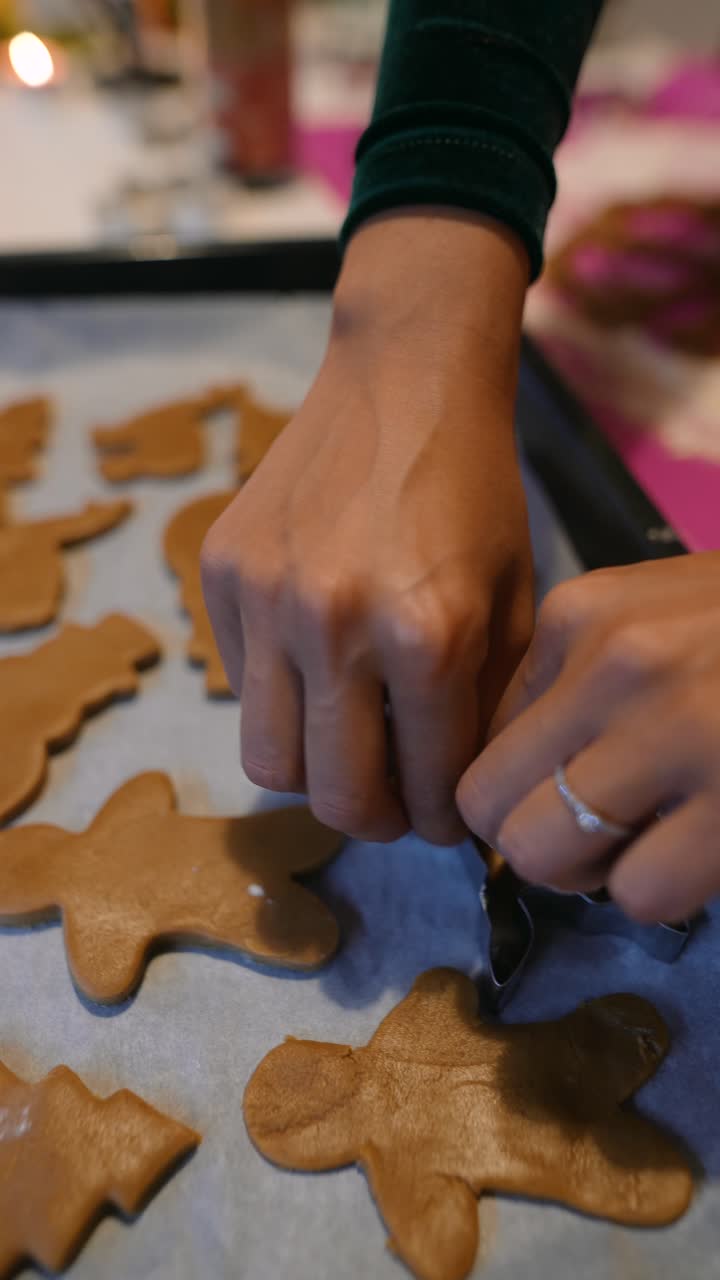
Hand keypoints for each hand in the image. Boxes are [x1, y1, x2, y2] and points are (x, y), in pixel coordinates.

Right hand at [202, 210, 533, 843]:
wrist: (404, 378)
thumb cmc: (477, 491)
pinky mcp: (220, 574)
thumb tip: (461, 795)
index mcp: (429, 635)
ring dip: (314, 771)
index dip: (440, 821)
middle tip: (393, 802)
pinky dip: (281, 696)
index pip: (425, 789)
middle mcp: (335, 625)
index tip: (443, 815)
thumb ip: (489, 707)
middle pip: (333, 797)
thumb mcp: (515, 600)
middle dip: (375, 819)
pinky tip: (315, 661)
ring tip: (347, 746)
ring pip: (268, 759)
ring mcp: (266, 599)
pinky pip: (240, 683)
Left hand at [457, 553, 719, 921]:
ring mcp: (678, 730)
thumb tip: (512, 778)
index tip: (574, 792)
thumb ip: (576, 676)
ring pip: (544, 857)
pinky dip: (667, 892)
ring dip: (596, 872)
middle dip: (534, 838)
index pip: (484, 737)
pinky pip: (640, 892)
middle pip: (489, 805)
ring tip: (659, 840)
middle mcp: (614, 663)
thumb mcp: (658, 614)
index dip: (521, 785)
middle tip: (600, 835)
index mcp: (582, 613)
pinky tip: (710, 847)